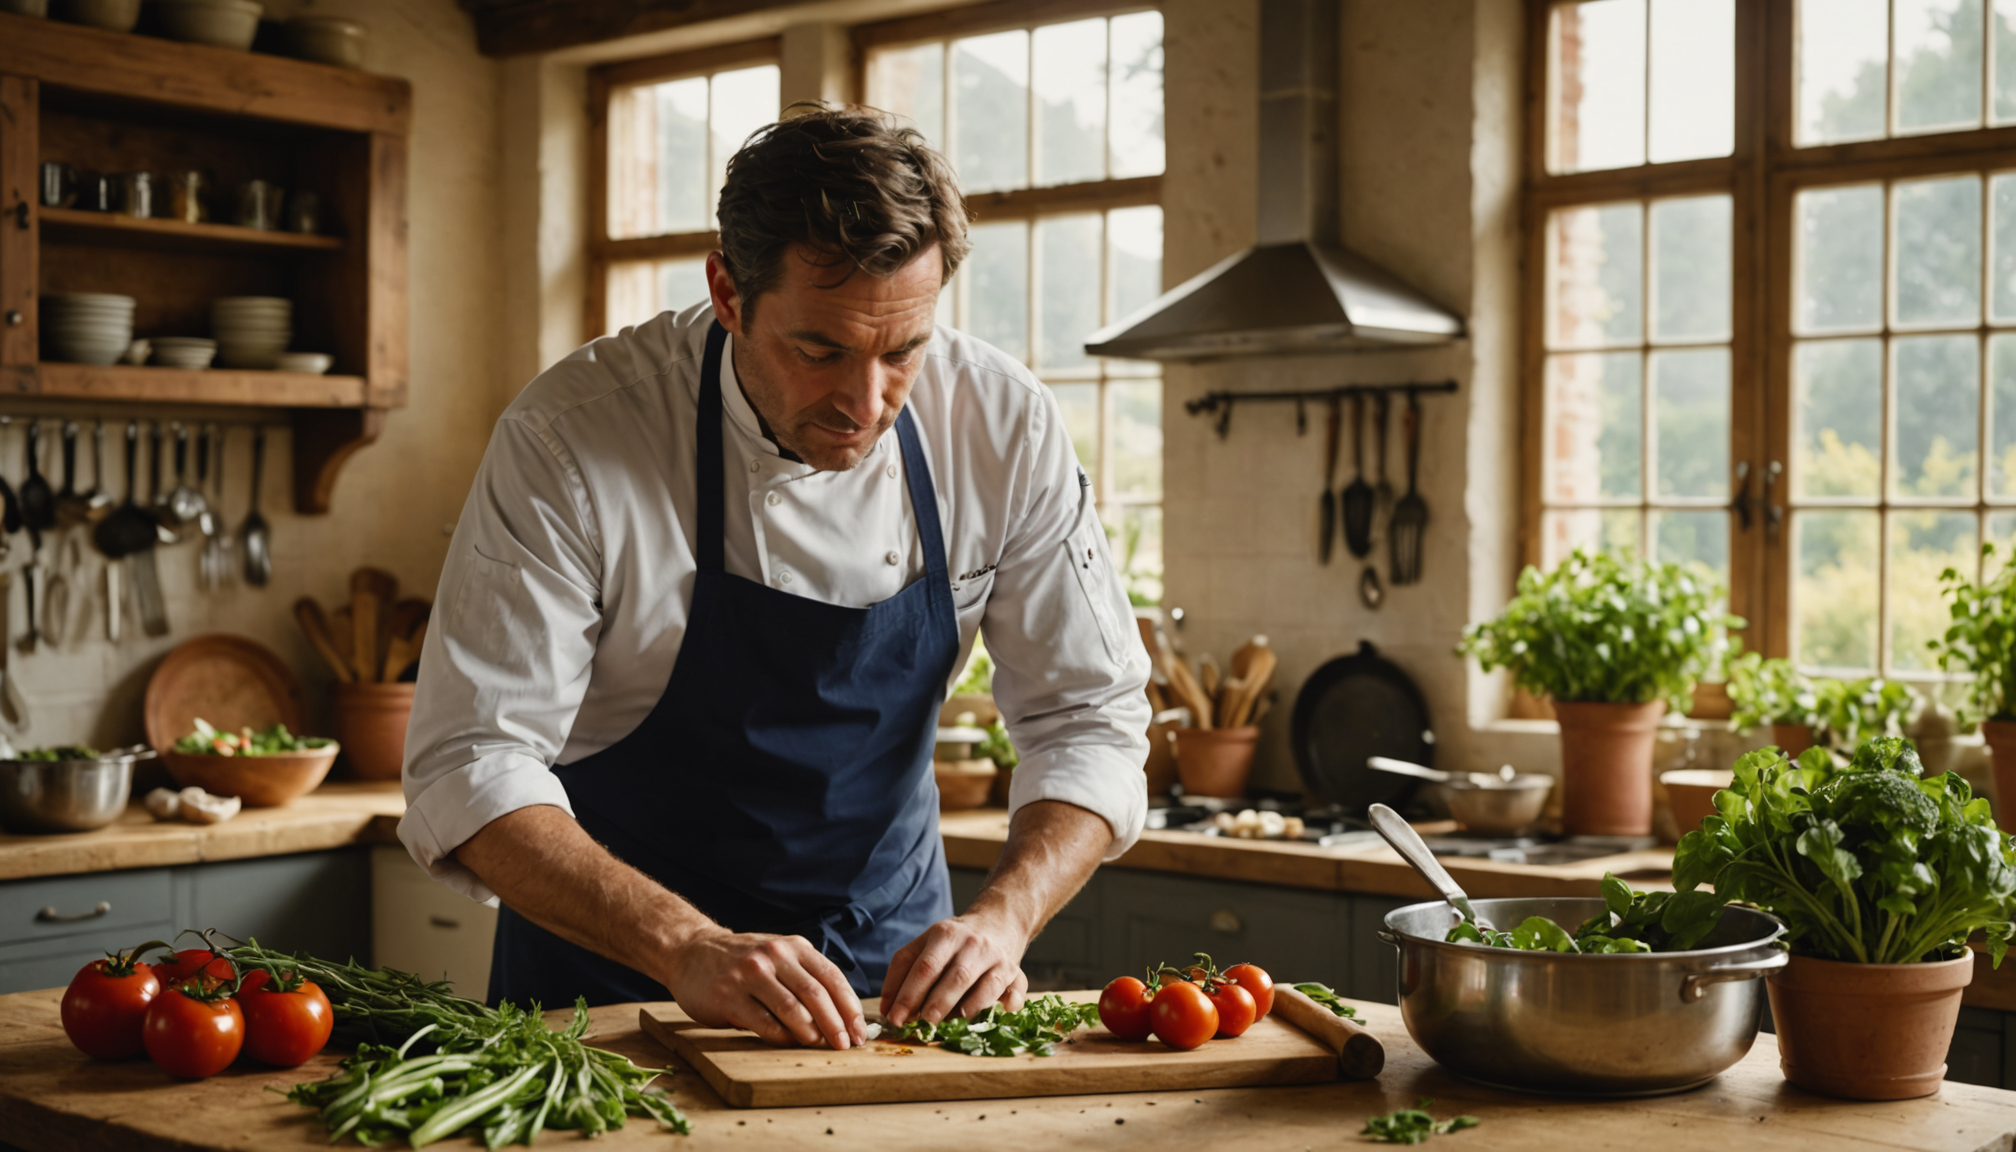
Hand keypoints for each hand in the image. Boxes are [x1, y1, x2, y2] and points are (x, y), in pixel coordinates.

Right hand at [662, 927, 866, 1049]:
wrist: (691, 952)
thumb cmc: (744, 961)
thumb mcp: (779, 955)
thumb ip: (806, 977)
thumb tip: (842, 1016)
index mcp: (793, 947)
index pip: (832, 978)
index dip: (849, 1007)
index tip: (861, 1031)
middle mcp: (774, 956)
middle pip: (816, 995)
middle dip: (836, 1024)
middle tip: (846, 1045)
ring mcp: (750, 975)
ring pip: (791, 1009)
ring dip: (810, 1032)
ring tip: (819, 1045)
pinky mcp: (728, 996)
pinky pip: (763, 1023)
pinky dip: (781, 1037)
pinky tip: (788, 1043)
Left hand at [879, 913, 1028, 1026]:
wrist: (995, 924)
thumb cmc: (952, 944)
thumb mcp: (923, 946)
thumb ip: (902, 973)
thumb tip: (887, 1009)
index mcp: (945, 934)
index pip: (925, 967)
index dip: (909, 994)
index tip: (895, 1019)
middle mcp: (973, 944)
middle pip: (956, 978)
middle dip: (937, 1005)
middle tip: (922, 1026)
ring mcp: (997, 958)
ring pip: (985, 987)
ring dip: (968, 1009)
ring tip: (950, 1026)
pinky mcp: (1016, 973)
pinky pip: (1014, 992)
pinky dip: (1007, 1005)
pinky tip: (999, 1015)